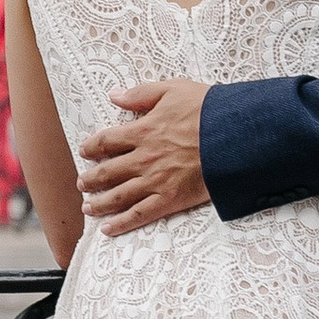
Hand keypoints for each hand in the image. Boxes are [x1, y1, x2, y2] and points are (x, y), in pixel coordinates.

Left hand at [79, 79, 209, 233]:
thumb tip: (115, 95)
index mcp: (142, 131)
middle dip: (90, 179)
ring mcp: (155, 181)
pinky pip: (140, 214)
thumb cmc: (209, 110)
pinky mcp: (170, 199)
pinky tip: (109, 229)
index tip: (85, 152)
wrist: (236, 137)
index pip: (106, 141)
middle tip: (82, 183)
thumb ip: (141, 93)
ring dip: (99, 204)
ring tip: (88, 208)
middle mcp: (143, 158)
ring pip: (118, 196)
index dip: (92, 147)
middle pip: (107, 172)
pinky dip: (121, 223)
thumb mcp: (173, 90)